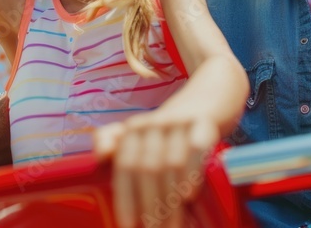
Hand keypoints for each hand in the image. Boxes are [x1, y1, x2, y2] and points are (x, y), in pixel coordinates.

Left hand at [94, 112, 219, 227]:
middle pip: (147, 169)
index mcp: (133, 130)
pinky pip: (196, 150)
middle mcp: (153, 123)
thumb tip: (100, 155)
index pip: (125, 166)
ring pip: (171, 164)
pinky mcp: (205, 123)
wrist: (210, 96)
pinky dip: (191, 174)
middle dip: (151, 206)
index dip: (125, 197)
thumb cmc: (172, 127)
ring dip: (172, 200)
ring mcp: (180, 122)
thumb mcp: (143, 133)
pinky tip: (189, 195)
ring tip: (174, 225)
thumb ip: (116, 142)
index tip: (128, 224)